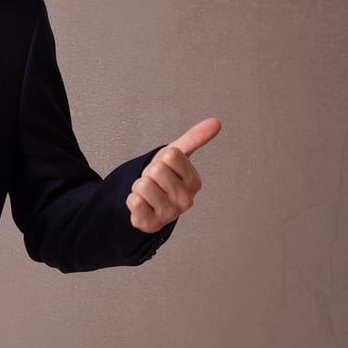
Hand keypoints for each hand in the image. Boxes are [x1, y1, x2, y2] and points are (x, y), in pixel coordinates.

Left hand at [127, 117, 221, 233]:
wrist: (147, 203)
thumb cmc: (163, 179)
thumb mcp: (176, 157)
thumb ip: (194, 139)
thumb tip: (215, 122)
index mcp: (194, 181)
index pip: (171, 155)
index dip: (162, 159)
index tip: (165, 168)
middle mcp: (185, 200)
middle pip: (156, 170)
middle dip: (148, 173)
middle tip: (154, 182)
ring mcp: (169, 214)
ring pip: (143, 185)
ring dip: (139, 187)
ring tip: (148, 193)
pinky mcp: (152, 224)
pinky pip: (134, 202)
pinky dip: (132, 200)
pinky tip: (142, 205)